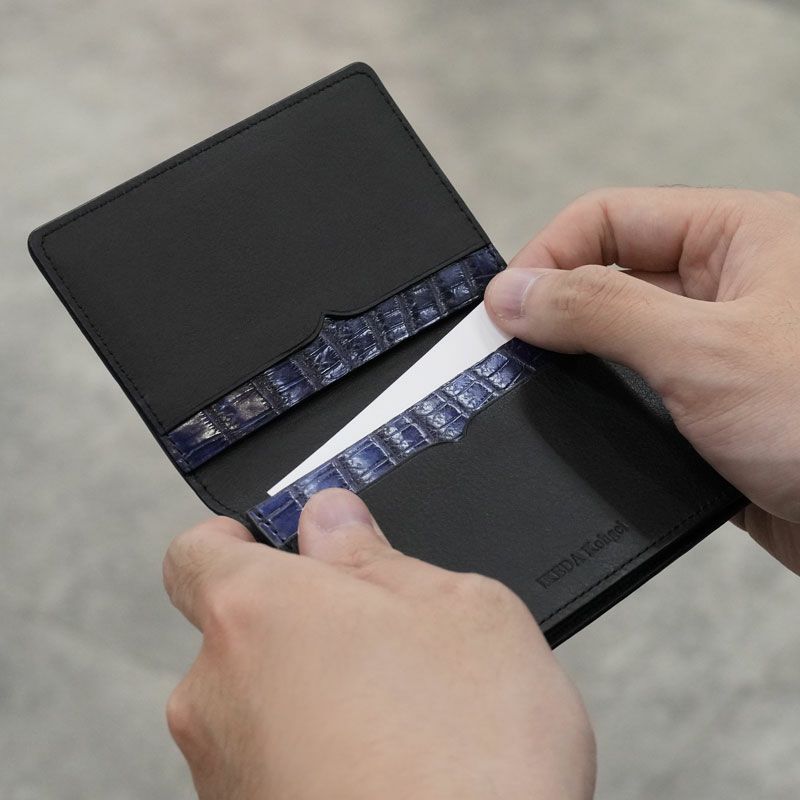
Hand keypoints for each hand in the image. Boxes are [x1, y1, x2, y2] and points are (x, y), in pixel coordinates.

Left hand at [163, 489, 595, 799]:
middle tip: (381, 634)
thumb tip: (335, 522)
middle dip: (304, 623)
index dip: (241, 538)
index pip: (198, 551)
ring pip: (261, 700)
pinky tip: (387, 766)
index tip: (285, 546)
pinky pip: (272, 762)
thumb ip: (377, 553)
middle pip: (242, 629)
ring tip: (401, 713)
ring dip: (315, 691)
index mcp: (257, 612)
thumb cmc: (471, 761)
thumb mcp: (461, 608)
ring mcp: (224, 773)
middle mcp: (216, 693)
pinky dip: (315, 752)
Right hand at [486, 187, 799, 573]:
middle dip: (553, 313)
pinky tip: (582, 429)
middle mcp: (725, 289)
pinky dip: (602, 412)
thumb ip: (599, 310)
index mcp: (739, 238)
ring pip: (615, 343)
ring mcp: (715, 354)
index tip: (503, 308)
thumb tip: (515, 291)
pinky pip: (635, 397)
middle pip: (606, 276)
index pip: (609, 218)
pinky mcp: (709, 412)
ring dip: (576, 367)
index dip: (547, 255)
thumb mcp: (703, 350)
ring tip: (534, 392)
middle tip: (506, 355)